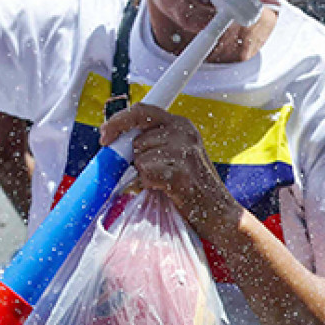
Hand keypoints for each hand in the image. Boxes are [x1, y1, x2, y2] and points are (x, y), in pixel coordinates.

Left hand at [100, 104, 240, 241]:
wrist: (220, 214)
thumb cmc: (192, 186)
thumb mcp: (177, 154)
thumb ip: (153, 143)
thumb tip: (115, 145)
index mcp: (180, 124)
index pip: (141, 111)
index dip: (118, 121)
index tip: (104, 135)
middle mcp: (183, 132)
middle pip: (136, 140)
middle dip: (135, 159)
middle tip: (151, 173)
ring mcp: (183, 151)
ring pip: (139, 159)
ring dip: (144, 175)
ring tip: (164, 183)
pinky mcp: (180, 172)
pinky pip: (146, 175)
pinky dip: (148, 185)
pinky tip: (166, 190)